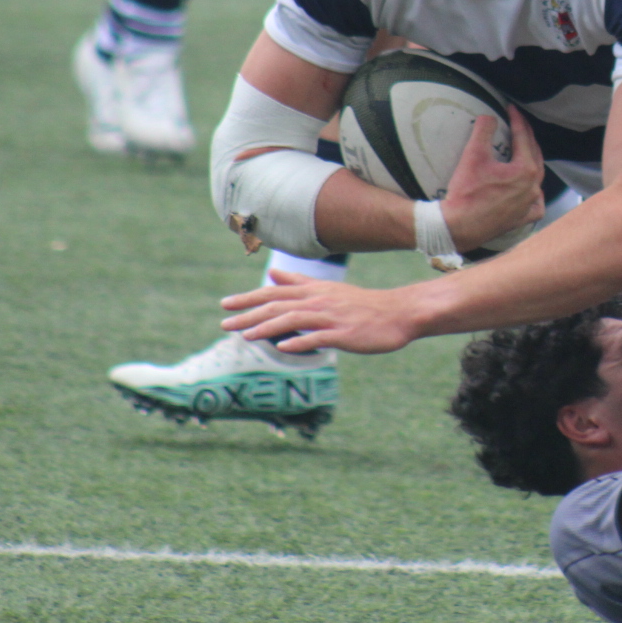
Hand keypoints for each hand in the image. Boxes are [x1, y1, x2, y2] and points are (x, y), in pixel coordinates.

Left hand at [221, 270, 416, 353]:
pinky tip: (283, 348)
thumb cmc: (361, 304)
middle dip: (249, 314)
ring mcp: (332, 317)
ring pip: (295, 319)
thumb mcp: (327, 289)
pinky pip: (319, 337)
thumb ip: (299, 282)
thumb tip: (273, 275)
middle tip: (224, 323)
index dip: (249, 298)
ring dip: (268, 327)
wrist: (398, 313)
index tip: (225, 304)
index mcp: (314, 291)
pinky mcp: (345, 334)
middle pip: (279, 305)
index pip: (274, 293)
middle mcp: (319, 301)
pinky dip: (301, 341)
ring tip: (246, 336)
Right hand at [441, 105, 545, 251]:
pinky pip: (536, 205)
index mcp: (525, 170)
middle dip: (527, 137)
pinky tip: (532, 191)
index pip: (523, 138)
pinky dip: (535, 195)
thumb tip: (489, 116)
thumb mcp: (473, 155)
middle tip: (519, 124)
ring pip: (537, 178)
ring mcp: (529, 204)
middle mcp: (533, 187)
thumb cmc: (466, 192)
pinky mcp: (522, 218)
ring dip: (532, 162)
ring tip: (524, 152)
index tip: (511, 108)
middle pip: (534, 155)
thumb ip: (483, 131)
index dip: (517, 120)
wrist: (458, 226)